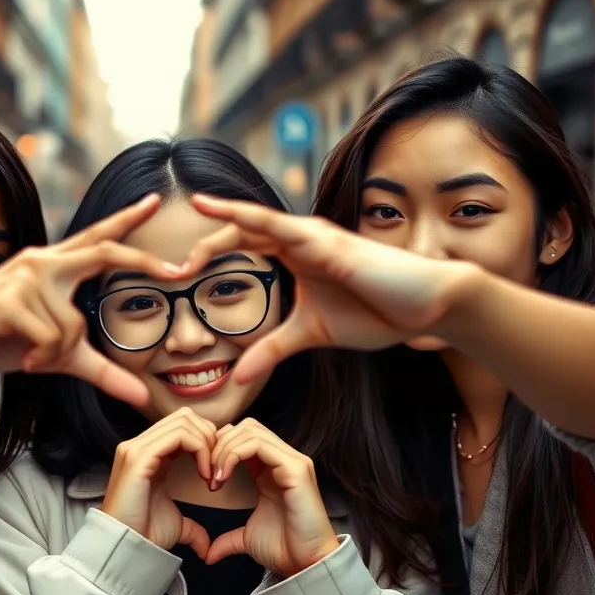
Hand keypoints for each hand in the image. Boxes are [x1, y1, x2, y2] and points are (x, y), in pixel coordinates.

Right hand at [0, 194, 181, 403]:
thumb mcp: (54, 355)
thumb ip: (100, 371)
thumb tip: (142, 398)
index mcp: (54, 267)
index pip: (98, 238)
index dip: (127, 219)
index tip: (156, 202)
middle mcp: (44, 261)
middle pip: (105, 253)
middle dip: (144, 262)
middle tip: (180, 271)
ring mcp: (26, 276)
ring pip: (73, 325)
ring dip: (56, 354)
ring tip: (29, 357)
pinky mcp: (9, 299)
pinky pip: (51, 338)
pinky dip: (41, 358)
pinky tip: (21, 358)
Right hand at [102, 408, 214, 558]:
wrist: (126, 547)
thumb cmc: (146, 534)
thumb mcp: (176, 524)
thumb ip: (192, 526)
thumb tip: (207, 546)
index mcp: (147, 454)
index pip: (182, 425)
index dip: (206, 439)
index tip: (218, 466)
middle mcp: (139, 445)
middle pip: (184, 416)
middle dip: (209, 436)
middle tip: (218, 466)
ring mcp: (136, 448)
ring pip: (183, 422)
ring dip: (206, 443)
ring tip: (211, 472)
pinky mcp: (139, 456)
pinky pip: (179, 436)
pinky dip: (200, 450)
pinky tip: (205, 474)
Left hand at [179, 194, 476, 381]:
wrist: (427, 307)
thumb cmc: (377, 313)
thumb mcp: (311, 336)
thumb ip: (272, 350)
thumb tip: (238, 378)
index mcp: (294, 254)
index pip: (242, 244)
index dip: (208, 254)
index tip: (173, 273)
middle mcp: (300, 238)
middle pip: (239, 229)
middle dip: (203, 246)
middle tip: (167, 270)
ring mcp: (314, 237)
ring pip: (256, 220)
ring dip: (219, 228)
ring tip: (187, 242)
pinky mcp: (330, 244)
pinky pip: (284, 227)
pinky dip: (253, 219)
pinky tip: (228, 215)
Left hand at [207, 419, 339, 577]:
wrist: (305, 565)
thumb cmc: (284, 548)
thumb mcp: (246, 537)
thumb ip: (227, 538)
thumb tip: (208, 554)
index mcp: (273, 469)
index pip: (244, 436)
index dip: (220, 448)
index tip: (205, 474)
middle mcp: (285, 459)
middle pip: (246, 427)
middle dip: (219, 444)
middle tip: (206, 472)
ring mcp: (293, 461)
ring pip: (250, 431)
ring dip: (224, 450)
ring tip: (214, 476)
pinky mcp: (296, 468)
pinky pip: (259, 445)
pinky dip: (234, 455)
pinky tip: (223, 476)